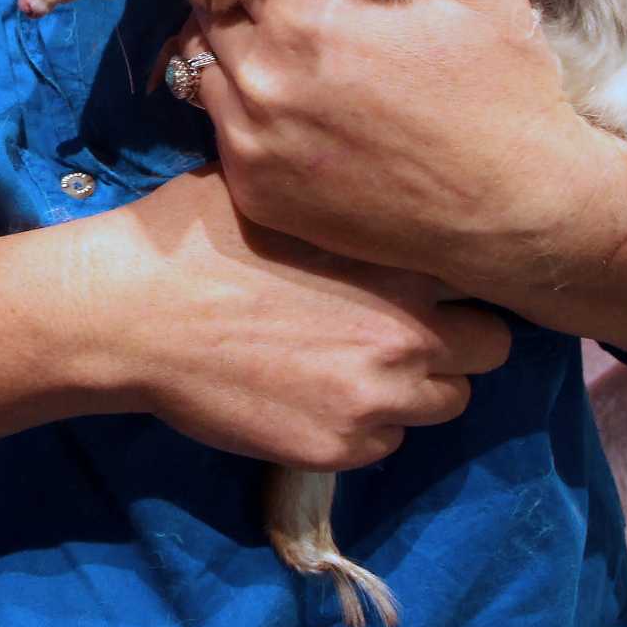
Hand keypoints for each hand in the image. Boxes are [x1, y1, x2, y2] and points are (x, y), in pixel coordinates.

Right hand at [72, 165, 511, 472]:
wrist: (135, 313)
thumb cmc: (199, 235)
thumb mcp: (284, 193)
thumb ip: (348, 203)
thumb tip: (377, 177)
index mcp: (398, 259)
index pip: (485, 279)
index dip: (462, 281)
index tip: (437, 281)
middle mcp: (407, 331)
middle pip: (491, 350)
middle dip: (460, 340)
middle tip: (411, 330)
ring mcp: (377, 398)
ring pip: (446, 404)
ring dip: (416, 387)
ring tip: (360, 365)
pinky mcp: (339, 448)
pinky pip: (385, 443)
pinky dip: (363, 424)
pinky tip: (316, 395)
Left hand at [172, 0, 626, 279]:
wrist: (521, 214)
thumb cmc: (506, 86)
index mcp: (305, 19)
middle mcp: (262, 83)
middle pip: (208, 5)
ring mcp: (251, 145)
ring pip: (201, 65)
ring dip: (231, 47)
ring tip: (287, 41)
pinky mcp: (255, 195)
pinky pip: (217, 130)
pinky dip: (242, 109)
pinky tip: (295, 102)